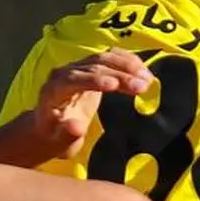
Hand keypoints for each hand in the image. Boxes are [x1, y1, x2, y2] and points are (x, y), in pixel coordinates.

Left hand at [33, 49, 152, 158]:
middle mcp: (64, 73)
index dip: (93, 80)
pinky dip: (128, 61)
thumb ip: (67, 135)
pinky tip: (144, 70)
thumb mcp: (58, 143)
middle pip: (93, 67)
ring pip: (104, 58)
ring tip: (148, 80)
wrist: (51, 128)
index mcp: (53, 91)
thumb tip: (77, 127)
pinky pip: (110, 56)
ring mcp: (78, 67)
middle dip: (119, 75)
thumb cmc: (55, 138)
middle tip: (142, 86)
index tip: (114, 85)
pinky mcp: (91, 66)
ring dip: (128, 66)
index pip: (72, 79)